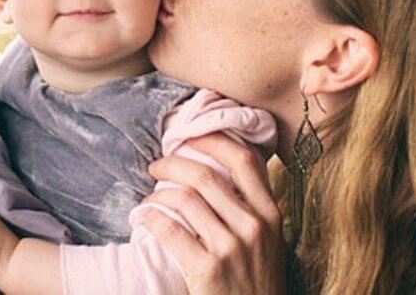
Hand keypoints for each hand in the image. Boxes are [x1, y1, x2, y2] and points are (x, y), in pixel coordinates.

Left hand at [143, 134, 285, 294]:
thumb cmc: (256, 279)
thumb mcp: (267, 240)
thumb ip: (251, 207)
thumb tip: (219, 167)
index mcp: (270, 215)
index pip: (244, 161)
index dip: (214, 140)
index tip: (191, 135)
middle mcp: (253, 227)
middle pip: (206, 175)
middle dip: (174, 163)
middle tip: (157, 165)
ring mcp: (231, 249)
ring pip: (185, 199)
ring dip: (159, 192)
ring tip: (150, 196)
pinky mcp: (207, 269)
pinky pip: (169, 230)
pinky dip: (150, 218)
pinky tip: (144, 217)